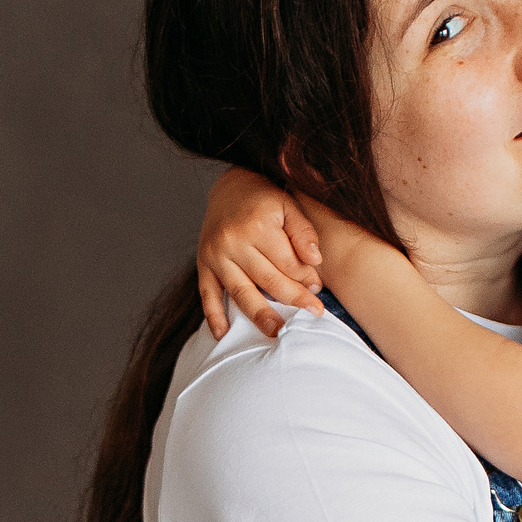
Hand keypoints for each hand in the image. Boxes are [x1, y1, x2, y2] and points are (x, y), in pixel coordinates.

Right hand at [197, 167, 322, 338]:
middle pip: (268, 280)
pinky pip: (207, 294)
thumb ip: (303, 232)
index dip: (306, 278)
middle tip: (314, 313)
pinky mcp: (203, 264)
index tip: (318, 289)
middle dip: (294, 298)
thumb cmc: (264, 198)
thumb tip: (315, 261)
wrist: (230, 186)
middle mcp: (233, 241)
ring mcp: (215, 255)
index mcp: (257, 226)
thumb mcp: (288, 204)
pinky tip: (223, 334)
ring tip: (276, 333)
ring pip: (242, 292)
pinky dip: (214, 316)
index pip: (287, 263)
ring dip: (260, 315)